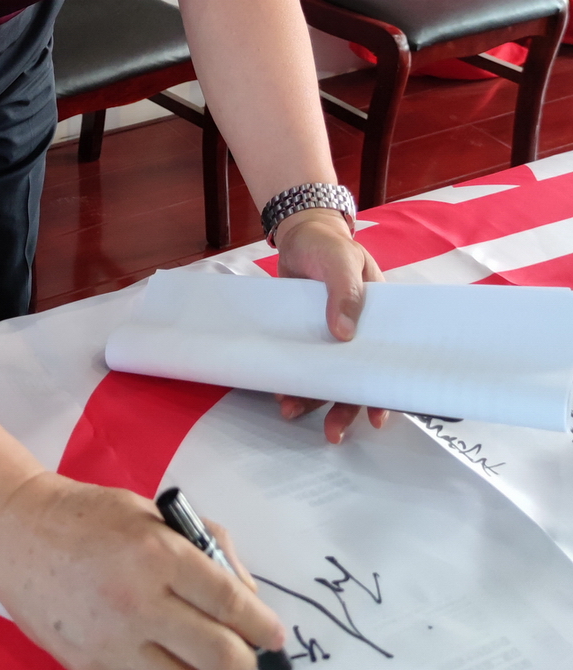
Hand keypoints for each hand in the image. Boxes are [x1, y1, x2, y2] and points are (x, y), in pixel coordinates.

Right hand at [0, 471, 285, 669]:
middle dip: (243, 659)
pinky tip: (157, 658)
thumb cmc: (92, 516)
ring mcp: (113, 645)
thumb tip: (247, 599)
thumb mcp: (156, 514)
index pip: (233, 604)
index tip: (275, 636)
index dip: (264, 626)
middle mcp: (139, 604)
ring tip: (195, 657)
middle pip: (223, 660)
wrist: (17, 534)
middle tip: (239, 649)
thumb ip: (207, 549)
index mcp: (159, 554)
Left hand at [273, 206, 386, 444]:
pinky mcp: (303, 335)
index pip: (388, 362)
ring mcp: (327, 336)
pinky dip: (292, 380)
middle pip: (355, 379)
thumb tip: (344, 333)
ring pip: (324, 376)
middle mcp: (356, 334)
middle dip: (344, 409)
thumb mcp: (340, 260)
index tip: (378, 419)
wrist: (298, 235)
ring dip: (311, 398)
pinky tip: (280, 392)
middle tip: (333, 434)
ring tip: (290, 412)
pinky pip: (300, 364)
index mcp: (377, 319)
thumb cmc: (328, 245)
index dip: (386, 393)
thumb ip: (344, 291)